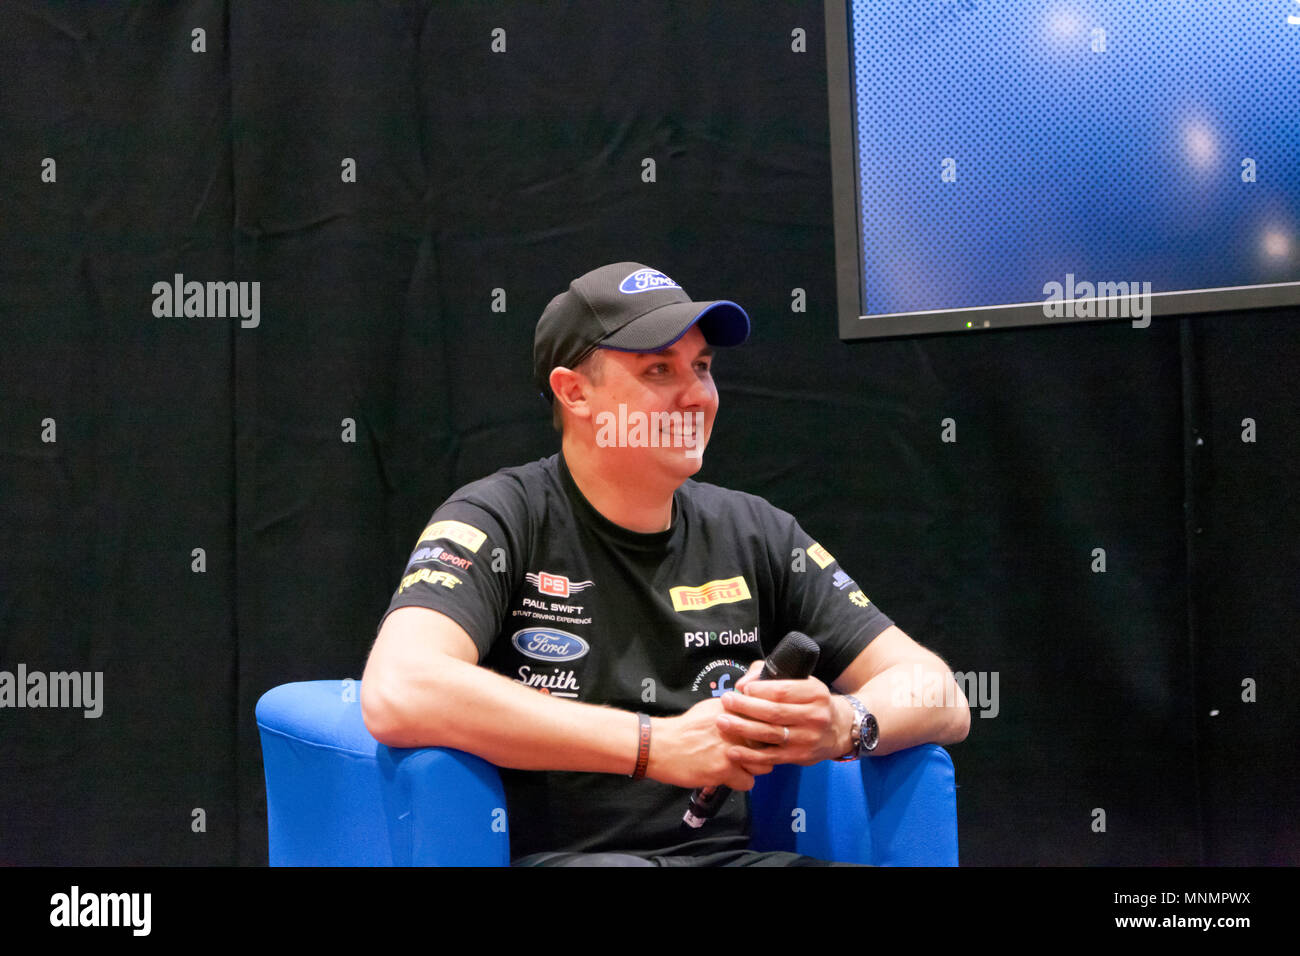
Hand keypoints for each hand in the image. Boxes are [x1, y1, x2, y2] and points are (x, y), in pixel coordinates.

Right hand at [645, 697, 768, 790]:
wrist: (660, 746)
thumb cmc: (684, 729)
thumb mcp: (710, 708)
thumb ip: (734, 711)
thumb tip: (750, 713)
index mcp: (735, 709)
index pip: (768, 720)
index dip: (767, 731)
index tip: (762, 737)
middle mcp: (737, 726)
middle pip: (770, 744)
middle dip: (762, 751)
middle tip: (749, 754)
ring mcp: (733, 748)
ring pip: (763, 765)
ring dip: (752, 767)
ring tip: (737, 766)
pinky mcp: (725, 769)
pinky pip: (748, 782)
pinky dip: (739, 782)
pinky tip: (727, 776)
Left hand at [716, 661, 852, 768]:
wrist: (838, 729)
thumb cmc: (811, 702)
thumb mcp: (802, 683)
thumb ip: (772, 677)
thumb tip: (743, 683)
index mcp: (815, 694)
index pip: (783, 691)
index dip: (759, 690)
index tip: (742, 688)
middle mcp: (814, 716)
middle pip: (774, 712)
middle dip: (745, 707)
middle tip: (726, 701)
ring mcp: (807, 739)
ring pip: (770, 734)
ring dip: (743, 729)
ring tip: (722, 722)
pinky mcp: (799, 757)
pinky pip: (771, 757)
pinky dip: (750, 756)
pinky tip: (733, 751)